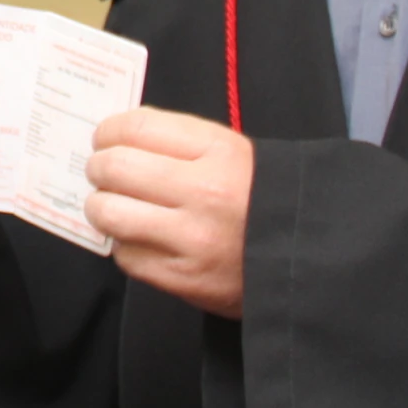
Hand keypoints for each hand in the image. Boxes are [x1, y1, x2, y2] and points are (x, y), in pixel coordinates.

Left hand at [85, 107, 251, 319]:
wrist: (309, 254)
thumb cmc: (260, 197)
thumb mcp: (231, 153)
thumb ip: (178, 141)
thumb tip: (117, 138)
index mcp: (217, 150)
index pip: (137, 128)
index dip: (108, 132)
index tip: (104, 139)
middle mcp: (203, 191)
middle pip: (116, 168)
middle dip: (98, 168)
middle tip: (101, 172)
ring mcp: (192, 238)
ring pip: (111, 214)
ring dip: (101, 207)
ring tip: (110, 206)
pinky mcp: (184, 279)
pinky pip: (127, 256)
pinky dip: (124, 245)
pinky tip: (138, 238)